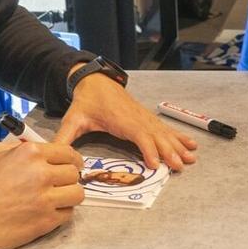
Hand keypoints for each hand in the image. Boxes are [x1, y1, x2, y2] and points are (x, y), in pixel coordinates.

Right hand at [0, 140, 84, 248]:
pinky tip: (48, 211)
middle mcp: (41, 173)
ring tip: (58, 198)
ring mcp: (45, 199)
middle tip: (59, 183)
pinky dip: (61, 213)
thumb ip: (20, 147)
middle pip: (74, 173)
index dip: (71, 160)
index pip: (68, 152)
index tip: (70, 165)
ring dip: (69, 195)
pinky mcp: (46, 221)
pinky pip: (68, 214)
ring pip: (77, 193)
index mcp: (30, 153)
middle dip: (68, 178)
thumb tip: (39, 148)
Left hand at [55, 73, 197, 171]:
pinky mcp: (146, 118)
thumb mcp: (72, 119)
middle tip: (180, 166)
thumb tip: (56, 154)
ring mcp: (144, 117)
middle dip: (169, 151)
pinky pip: (165, 128)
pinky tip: (191, 144)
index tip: (155, 164)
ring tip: (191, 158)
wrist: (95, 81)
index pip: (137, 134)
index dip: (147, 149)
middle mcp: (135, 117)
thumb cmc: (85, 102)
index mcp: (119, 119)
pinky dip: (179, 136)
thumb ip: (64, 137)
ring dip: (178, 146)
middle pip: (156, 135)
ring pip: (164, 133)